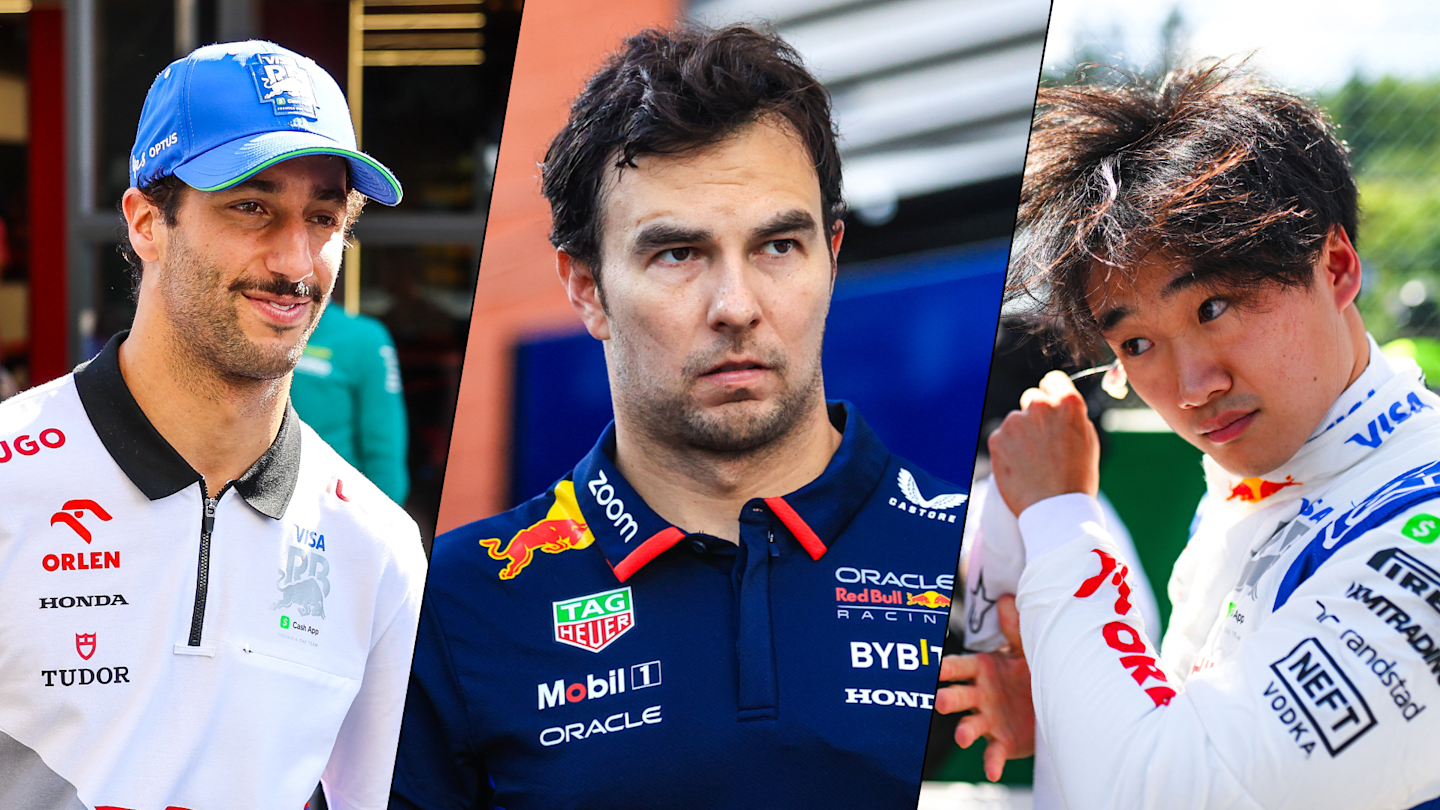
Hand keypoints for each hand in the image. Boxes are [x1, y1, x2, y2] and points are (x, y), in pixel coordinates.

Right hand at [935, 595, 1034, 780]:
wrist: (1052, 703)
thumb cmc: (1030, 671)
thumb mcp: (1026, 648)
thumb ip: (1014, 628)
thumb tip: (1007, 599)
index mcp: (983, 670)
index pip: (960, 667)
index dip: (948, 668)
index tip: (936, 668)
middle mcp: (980, 696)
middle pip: (959, 696)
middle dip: (949, 698)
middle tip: (941, 700)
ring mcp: (989, 720)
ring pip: (970, 726)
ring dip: (964, 731)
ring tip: (963, 736)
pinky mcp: (1003, 743)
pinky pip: (994, 754)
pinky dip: (991, 762)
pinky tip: (991, 771)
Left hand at [988, 369, 1100, 516]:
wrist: (1055, 509)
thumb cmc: (1076, 478)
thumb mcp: (1087, 440)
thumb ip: (1071, 416)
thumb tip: (1059, 405)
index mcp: (1067, 403)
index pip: (1053, 381)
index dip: (1052, 392)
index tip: (1049, 401)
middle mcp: (1039, 407)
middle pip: (1032, 398)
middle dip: (1035, 415)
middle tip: (1043, 442)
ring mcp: (1015, 422)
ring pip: (1015, 421)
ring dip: (1020, 434)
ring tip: (1033, 461)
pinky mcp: (997, 439)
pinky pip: (1002, 438)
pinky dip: (1007, 450)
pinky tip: (1020, 467)